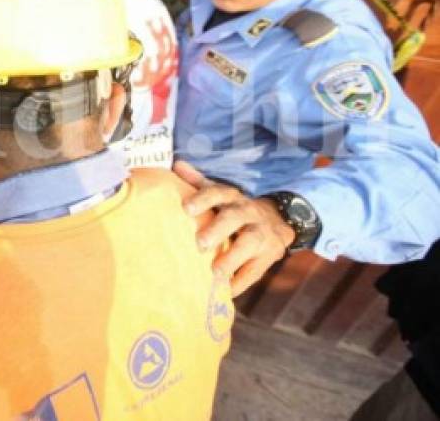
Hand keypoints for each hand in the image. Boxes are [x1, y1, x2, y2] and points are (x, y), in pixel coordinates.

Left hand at [174, 160, 294, 296]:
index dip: (202, 200)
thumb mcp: (220, 194)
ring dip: (232, 257)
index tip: (186, 209)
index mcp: (231, 197)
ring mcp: (261, 234)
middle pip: (234, 217)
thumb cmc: (235, 209)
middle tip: (200, 244)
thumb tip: (177, 165)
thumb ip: (198, 183)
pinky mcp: (270, 255)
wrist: (278, 220)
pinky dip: (241, 282)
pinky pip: (256, 270)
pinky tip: (227, 292)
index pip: (217, 193)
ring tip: (215, 271)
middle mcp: (247, 212)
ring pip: (249, 243)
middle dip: (217, 230)